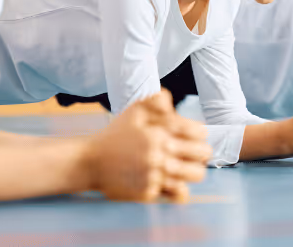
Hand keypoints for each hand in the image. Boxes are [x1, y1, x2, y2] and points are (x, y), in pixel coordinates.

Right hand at [84, 90, 210, 201]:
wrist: (89, 162)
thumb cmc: (115, 135)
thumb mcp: (134, 110)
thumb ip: (157, 100)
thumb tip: (173, 104)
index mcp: (159, 132)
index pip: (199, 132)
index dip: (200, 134)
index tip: (195, 136)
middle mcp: (159, 154)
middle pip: (203, 154)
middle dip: (201, 152)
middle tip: (195, 153)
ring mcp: (155, 175)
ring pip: (195, 175)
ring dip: (193, 170)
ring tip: (186, 167)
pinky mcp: (149, 193)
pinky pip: (178, 193)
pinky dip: (176, 187)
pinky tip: (170, 181)